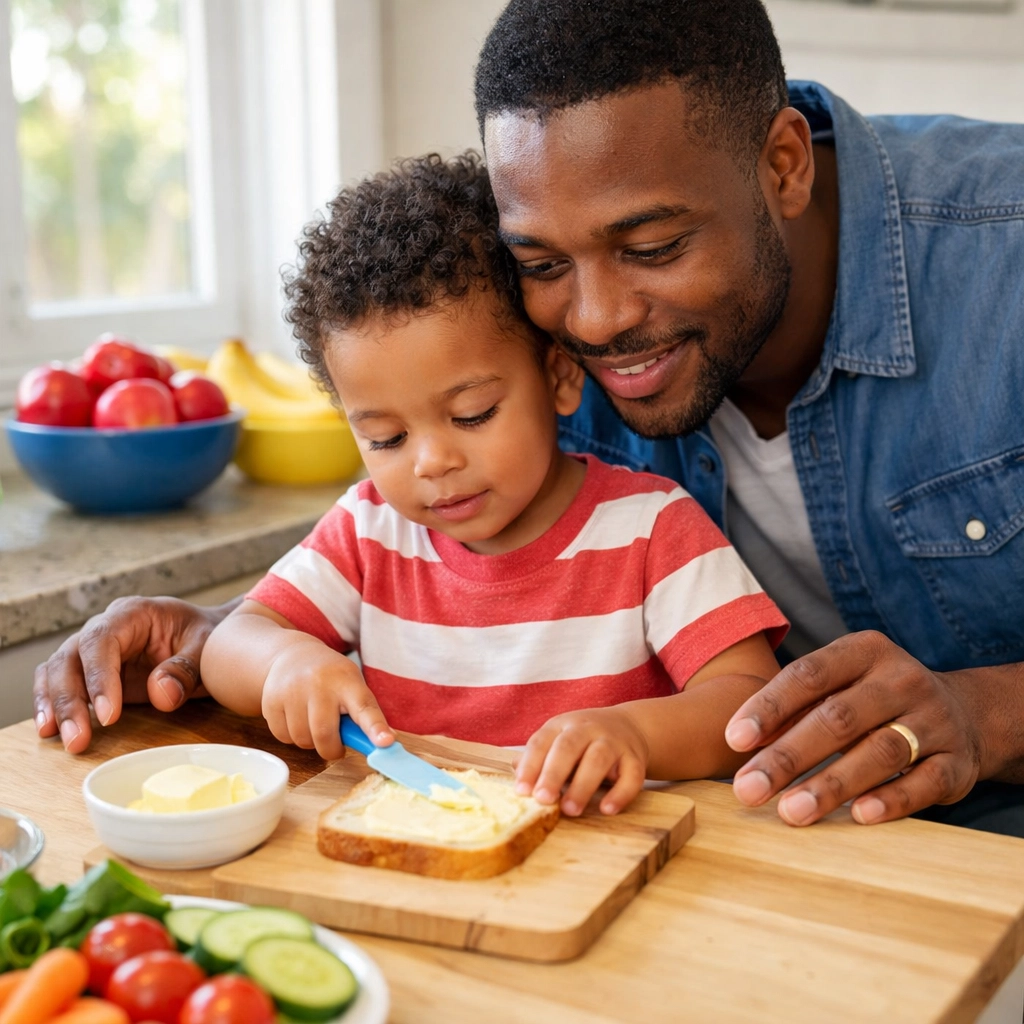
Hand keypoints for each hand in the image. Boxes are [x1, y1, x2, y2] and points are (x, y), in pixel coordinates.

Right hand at [34, 596, 231, 753]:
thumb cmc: (209, 640)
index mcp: (134, 614)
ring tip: (60, 738)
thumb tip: (160, 694)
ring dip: (55, 705)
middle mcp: (106, 627)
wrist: (211, 640)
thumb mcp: (208, 649)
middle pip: (71, 657)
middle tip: (77, 739)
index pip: (101, 641)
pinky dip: (51, 703)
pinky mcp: (91, 671)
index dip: (99, 677)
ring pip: (58, 670)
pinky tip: (49, 730)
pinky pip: (59, 681)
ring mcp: (94, 649)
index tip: (107, 715)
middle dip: (70, 700)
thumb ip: (187, 669)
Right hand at [261, 639, 392, 760]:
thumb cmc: (331, 678)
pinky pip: (283, 738)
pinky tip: (296, 718)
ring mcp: (292, 690)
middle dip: (331, 749)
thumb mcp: (352, 686)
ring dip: (310, 742)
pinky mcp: (270, 701)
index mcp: (348, 681)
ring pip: (302, 740)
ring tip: (313, 723)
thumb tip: (382, 747)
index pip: (364, 707)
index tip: (385, 743)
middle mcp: (319, 683)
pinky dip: (292, 737)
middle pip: (324, 734)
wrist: (293, 655)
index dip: (375, 728)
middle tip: (335, 745)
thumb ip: (364, 715)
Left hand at [515, 707, 648, 815]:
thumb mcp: (559, 740)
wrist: (630, 726)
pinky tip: (606, 809)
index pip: (542, 741)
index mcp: (563, 724)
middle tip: (543, 799)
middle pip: (568, 746)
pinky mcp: (635, 757)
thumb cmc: (584, 740)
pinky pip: (631, 775)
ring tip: (570, 810)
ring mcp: (613, 741)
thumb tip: (515, 768)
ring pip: (598, 759)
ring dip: (583, 785)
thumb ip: (539, 755)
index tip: (521, 790)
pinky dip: (620, 793)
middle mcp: (588, 728)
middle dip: (554, 773)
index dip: (530, 765)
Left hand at [724, 631, 985, 825]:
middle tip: (748, 789)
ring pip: (880, 752)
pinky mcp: (957, 763)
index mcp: (865, 652)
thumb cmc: (874, 701)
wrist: (964, 712)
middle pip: (838, 718)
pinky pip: (924, 782)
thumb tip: (740, 742)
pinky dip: (891, 800)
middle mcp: (902, 680)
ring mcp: (935, 720)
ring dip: (832, 784)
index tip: (734, 740)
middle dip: (788, 756)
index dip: (769, 706)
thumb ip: (795, 708)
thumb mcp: (839, 686)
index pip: (809, 675)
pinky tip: (858, 816)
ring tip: (791, 811)